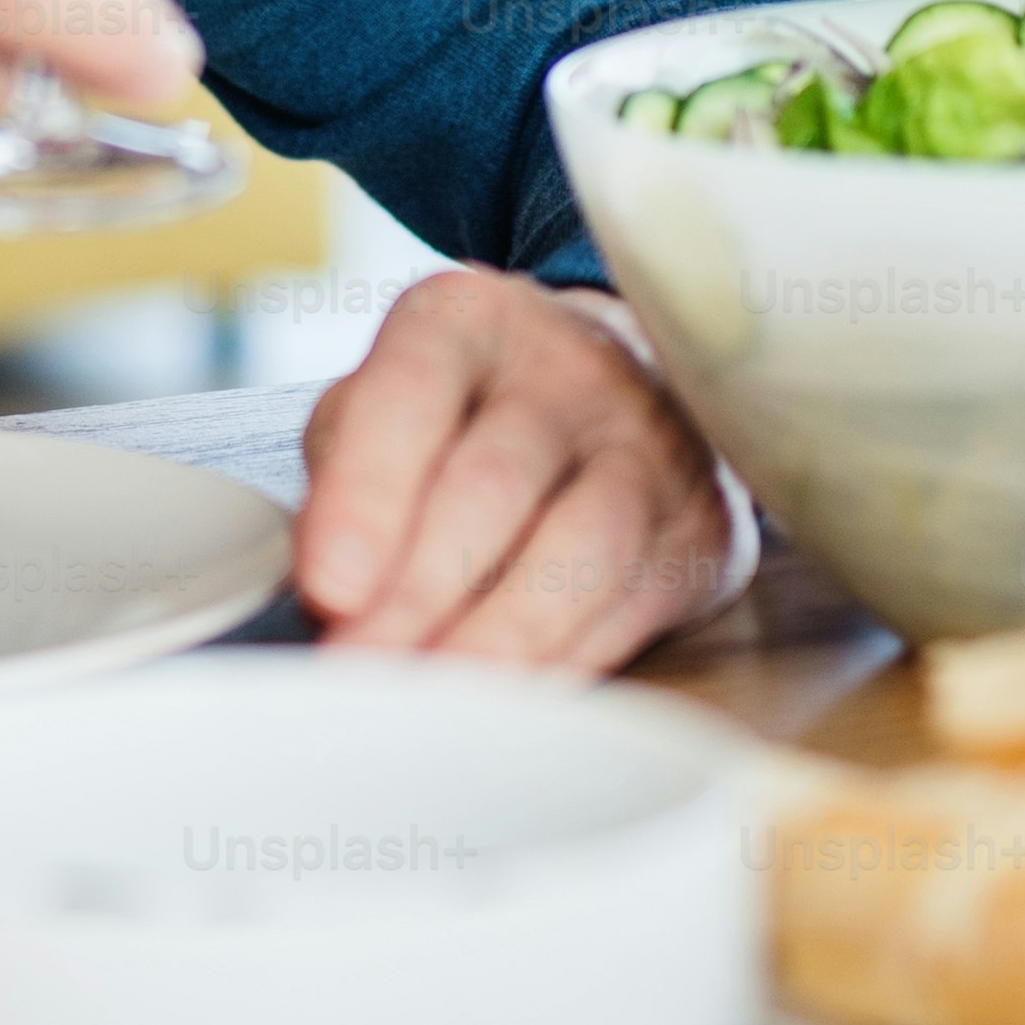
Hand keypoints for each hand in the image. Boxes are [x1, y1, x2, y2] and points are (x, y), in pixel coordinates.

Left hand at [296, 268, 739, 667]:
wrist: (624, 388)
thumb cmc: (471, 412)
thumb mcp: (388, 407)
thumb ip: (345, 476)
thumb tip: (327, 588)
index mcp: (468, 320)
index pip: (410, 392)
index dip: (367, 495)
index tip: (329, 588)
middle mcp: (568, 368)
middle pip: (493, 482)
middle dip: (418, 591)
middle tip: (361, 670)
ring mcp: (647, 445)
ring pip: (579, 552)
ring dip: (497, 641)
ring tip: (433, 701)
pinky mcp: (697, 528)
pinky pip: (629, 610)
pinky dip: (560, 666)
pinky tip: (505, 705)